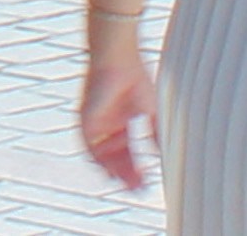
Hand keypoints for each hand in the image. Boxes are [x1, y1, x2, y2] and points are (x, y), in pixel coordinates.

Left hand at [78, 25, 155, 189]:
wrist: (118, 56)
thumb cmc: (135, 76)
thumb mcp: (150, 110)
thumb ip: (154, 133)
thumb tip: (161, 155)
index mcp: (122, 119)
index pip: (128, 151)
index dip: (136, 168)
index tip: (147, 184)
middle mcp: (107, 122)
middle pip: (114, 156)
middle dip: (125, 174)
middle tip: (136, 190)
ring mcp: (96, 119)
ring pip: (100, 153)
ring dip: (111, 170)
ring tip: (124, 184)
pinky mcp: (85, 115)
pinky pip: (86, 142)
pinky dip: (95, 157)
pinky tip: (106, 169)